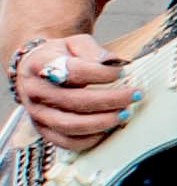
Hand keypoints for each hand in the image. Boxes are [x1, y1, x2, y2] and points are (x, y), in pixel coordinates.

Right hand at [11, 32, 124, 148]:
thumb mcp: (74, 43)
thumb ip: (92, 50)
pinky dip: (91, 139)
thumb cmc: (59, 56)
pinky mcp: (43, 130)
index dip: (101, 73)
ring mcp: (38, 113)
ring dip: (102, 122)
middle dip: (110, 100)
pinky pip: (67, 142)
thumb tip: (112, 63)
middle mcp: (35, 91)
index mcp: (40, 65)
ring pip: (70, 125)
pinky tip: (109, 129)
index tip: (122, 71)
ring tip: (125, 113)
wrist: (35, 70)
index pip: (72, 72)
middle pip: (74, 101)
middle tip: (134, 95)